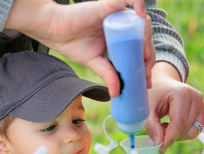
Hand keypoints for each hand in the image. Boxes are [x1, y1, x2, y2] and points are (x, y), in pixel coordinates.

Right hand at [5, 0, 153, 96]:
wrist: (54, 31)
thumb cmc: (72, 44)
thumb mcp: (95, 63)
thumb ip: (108, 75)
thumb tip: (116, 94)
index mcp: (120, 37)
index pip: (139, 48)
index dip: (146, 63)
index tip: (146, 80)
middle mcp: (121, 25)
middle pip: (144, 37)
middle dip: (149, 56)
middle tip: (146, 73)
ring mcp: (118, 14)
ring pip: (141, 22)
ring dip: (146, 39)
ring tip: (143, 56)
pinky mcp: (111, 4)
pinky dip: (140, 6)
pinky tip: (141, 17)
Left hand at [146, 62, 203, 152]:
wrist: (163, 84)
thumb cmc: (154, 95)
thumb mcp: (147, 108)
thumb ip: (152, 126)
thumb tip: (159, 143)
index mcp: (182, 93)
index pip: (179, 122)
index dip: (169, 138)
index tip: (159, 148)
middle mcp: (196, 97)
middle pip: (186, 128)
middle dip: (171, 136)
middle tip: (158, 131)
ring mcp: (202, 103)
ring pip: (193, 132)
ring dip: (178, 135)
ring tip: (165, 126)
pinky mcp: (203, 110)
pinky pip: (196, 130)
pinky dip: (184, 133)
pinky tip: (173, 125)